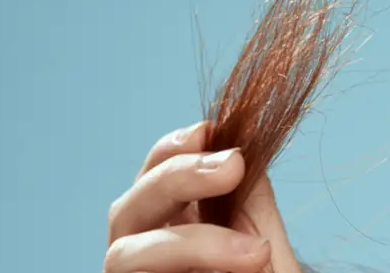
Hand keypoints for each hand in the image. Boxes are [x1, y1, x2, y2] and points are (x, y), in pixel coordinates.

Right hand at [104, 120, 300, 272]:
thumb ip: (252, 208)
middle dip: (177, 176)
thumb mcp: (265, 251)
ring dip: (190, 243)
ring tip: (252, 253)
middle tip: (233, 166)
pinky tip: (240, 270)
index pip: (153, 173)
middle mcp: (140, 255)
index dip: (173, 146)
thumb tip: (246, 150)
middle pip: (129, 204)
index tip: (212, 130)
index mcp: (169, 227)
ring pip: (123, 254)